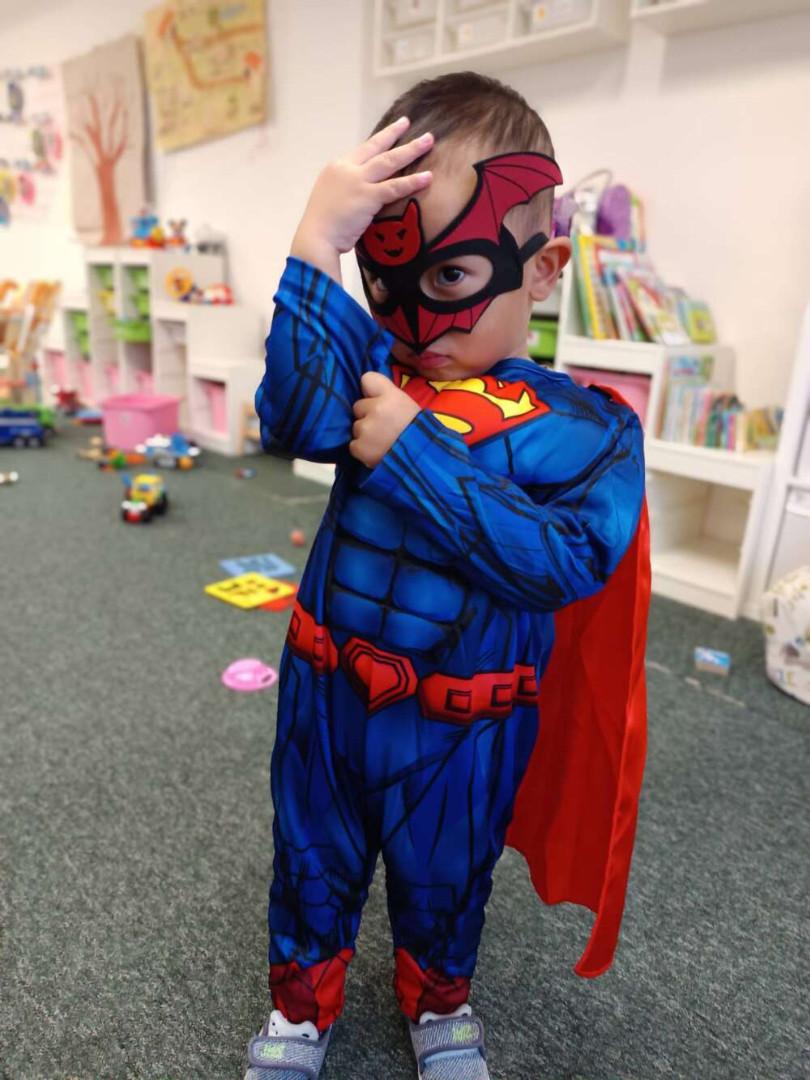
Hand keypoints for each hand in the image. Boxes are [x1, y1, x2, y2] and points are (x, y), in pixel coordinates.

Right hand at [290, 117, 433, 282]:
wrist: (316, 239)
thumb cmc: (323, 228)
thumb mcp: (332, 199)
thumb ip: (346, 190)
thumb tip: (361, 193)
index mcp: (336, 168)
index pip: (362, 150)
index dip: (379, 139)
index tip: (392, 130)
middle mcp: (346, 169)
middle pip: (376, 147)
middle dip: (394, 133)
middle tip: (408, 122)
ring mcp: (357, 181)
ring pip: (389, 161)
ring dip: (411, 149)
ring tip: (429, 140)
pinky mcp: (367, 196)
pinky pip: (395, 186)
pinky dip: (412, 181)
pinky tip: (428, 177)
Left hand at [349, 371, 420, 467]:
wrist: (423, 459)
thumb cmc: (418, 431)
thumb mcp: (408, 405)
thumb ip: (388, 396)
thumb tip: (370, 393)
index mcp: (390, 395)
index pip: (367, 379)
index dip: (371, 391)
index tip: (377, 399)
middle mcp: (376, 408)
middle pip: (358, 406)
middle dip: (368, 416)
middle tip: (386, 427)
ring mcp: (366, 428)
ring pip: (356, 427)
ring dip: (365, 434)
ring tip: (384, 442)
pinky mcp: (359, 447)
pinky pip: (354, 445)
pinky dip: (363, 450)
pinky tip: (378, 452)